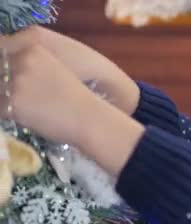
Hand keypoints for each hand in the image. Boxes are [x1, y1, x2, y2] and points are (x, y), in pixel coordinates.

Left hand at [0, 32, 144, 174]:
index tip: (5, 73)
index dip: (2, 63)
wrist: (91, 118)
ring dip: (3, 99)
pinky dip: (6, 114)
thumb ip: (30, 62)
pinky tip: (23, 117)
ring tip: (19, 106)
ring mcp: (15, 81)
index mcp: (33, 47)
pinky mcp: (13, 102)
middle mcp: (21, 60)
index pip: (0, 47)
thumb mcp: (55, 68)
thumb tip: (6, 68)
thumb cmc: (79, 96)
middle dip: (2, 82)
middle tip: (13, 93)